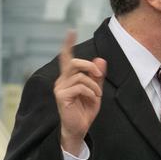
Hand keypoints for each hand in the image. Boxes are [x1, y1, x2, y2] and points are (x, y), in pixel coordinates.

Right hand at [54, 30, 106, 155]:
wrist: (79, 129)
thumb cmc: (85, 111)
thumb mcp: (96, 91)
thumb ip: (97, 77)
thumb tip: (100, 60)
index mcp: (69, 77)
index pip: (66, 57)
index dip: (68, 44)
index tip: (71, 31)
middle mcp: (62, 80)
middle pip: (75, 62)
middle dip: (90, 66)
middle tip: (99, 75)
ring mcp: (60, 88)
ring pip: (79, 75)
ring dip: (94, 85)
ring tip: (96, 95)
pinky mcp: (61, 96)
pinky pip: (79, 87)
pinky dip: (90, 92)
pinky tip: (92, 99)